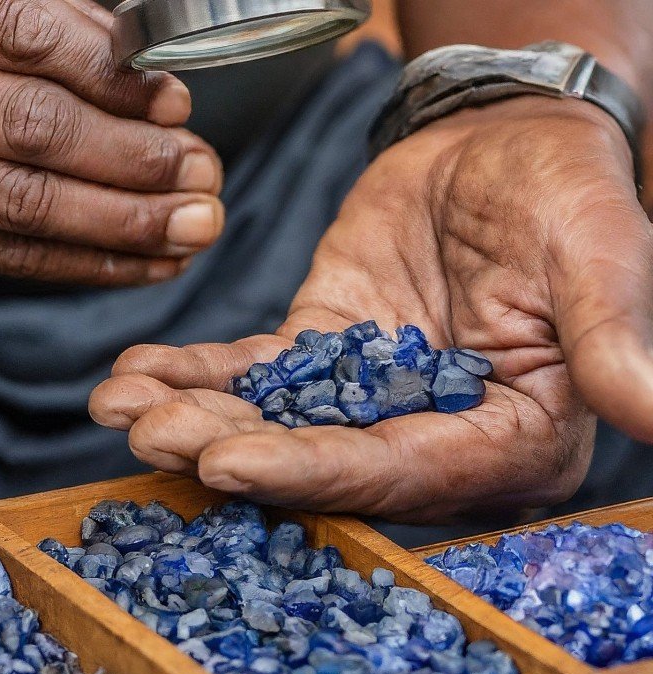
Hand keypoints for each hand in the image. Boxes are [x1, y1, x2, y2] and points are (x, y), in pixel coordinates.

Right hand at [0, 0, 223, 284]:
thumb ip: (57, 23)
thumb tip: (139, 65)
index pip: (18, 35)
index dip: (107, 76)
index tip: (175, 105)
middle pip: (31, 129)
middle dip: (135, 158)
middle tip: (202, 173)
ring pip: (23, 202)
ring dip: (127, 220)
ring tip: (195, 223)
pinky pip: (13, 258)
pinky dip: (96, 263)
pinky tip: (156, 260)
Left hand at [90, 96, 652, 521]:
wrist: (502, 147)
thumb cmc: (565, 193)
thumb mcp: (597, 251)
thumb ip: (610, 336)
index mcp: (509, 435)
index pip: (405, 470)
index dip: (319, 471)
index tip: (230, 463)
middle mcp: (432, 430)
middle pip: (324, 458)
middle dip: (233, 451)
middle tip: (148, 436)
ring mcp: (369, 393)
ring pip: (278, 419)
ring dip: (198, 416)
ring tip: (123, 405)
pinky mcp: (326, 349)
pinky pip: (258, 372)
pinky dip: (200, 374)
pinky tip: (140, 371)